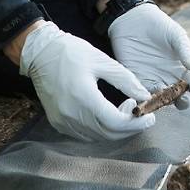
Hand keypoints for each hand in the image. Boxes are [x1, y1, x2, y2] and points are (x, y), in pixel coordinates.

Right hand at [19, 21, 155, 141]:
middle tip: (138, 111)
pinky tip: (105, 114)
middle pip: (108, 134)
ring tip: (122, 109)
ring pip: (97, 137)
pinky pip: (84, 135)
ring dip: (115, 128)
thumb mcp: (102, 61)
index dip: (136, 123)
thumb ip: (125, 80)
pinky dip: (100, 129)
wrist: (41, 53)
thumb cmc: (72, 52)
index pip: (115, 122)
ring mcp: (62, 121)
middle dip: (129, 127)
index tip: (149, 115)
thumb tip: (145, 95)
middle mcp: (71, 114)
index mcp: (84, 96)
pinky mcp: (57, 122)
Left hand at [108, 4, 189, 108]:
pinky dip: (144, 101)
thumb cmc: (159, 26)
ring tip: (163, 103)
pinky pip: (141, 95)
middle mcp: (169, 79)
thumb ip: (186, 50)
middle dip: (182, 101)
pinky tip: (146, 100)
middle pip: (179, 97)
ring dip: (163, 104)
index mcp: (182, 69)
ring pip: (161, 100)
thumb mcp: (176, 35)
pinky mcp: (136, 81)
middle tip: (181, 99)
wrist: (133, 20)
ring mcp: (153, 81)